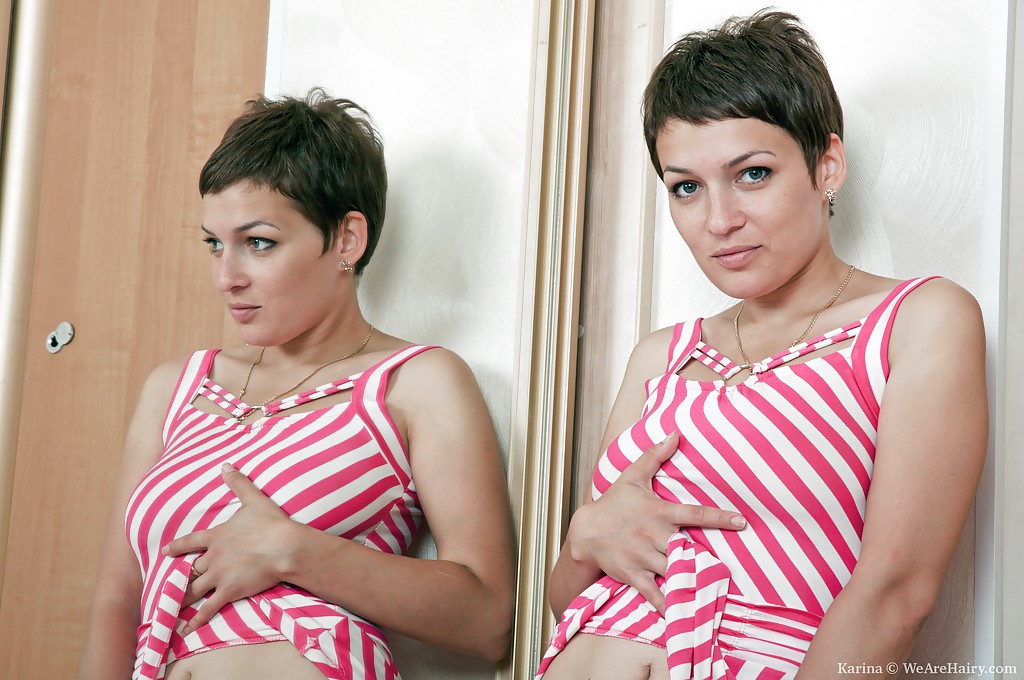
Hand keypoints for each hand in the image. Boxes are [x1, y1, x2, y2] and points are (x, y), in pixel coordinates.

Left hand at [162, 463, 294, 633]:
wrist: (284, 546)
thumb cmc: (270, 523)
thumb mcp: (253, 499)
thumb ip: (237, 483)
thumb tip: (225, 466)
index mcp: (217, 536)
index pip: (192, 542)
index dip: (178, 546)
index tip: (165, 552)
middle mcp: (214, 557)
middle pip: (192, 569)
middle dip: (181, 578)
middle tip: (170, 586)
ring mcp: (220, 576)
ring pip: (194, 590)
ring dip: (182, 599)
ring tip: (171, 609)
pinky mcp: (229, 591)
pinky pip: (208, 608)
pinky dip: (197, 619)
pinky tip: (187, 628)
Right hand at [567, 432, 744, 613]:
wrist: (584, 531)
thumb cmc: (614, 503)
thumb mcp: (632, 476)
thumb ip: (655, 456)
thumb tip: (675, 433)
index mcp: (658, 512)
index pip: (694, 514)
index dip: (719, 518)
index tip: (741, 521)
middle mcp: (654, 536)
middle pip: (687, 548)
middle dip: (707, 556)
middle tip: (733, 566)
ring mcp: (644, 557)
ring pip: (674, 571)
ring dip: (693, 581)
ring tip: (716, 591)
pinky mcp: (634, 575)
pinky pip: (654, 593)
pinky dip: (668, 606)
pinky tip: (684, 618)